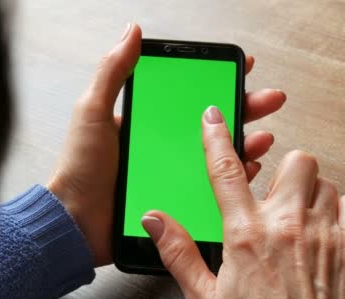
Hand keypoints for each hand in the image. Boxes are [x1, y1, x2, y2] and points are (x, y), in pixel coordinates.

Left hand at [47, 23, 286, 265]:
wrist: (77, 220)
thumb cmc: (80, 167)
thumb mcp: (93, 112)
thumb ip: (112, 72)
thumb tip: (132, 32)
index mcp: (146, 122)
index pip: (187, 96)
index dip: (215, 81)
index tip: (240, 67)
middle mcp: (162, 145)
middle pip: (210, 124)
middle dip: (243, 109)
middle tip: (268, 100)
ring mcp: (171, 173)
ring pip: (217, 154)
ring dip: (244, 143)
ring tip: (262, 137)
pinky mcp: (176, 200)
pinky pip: (211, 187)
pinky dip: (233, 178)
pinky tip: (247, 170)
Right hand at [142, 106, 344, 298]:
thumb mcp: (204, 298)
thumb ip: (178, 252)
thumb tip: (154, 220)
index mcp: (245, 235)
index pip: (226, 170)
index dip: (217, 137)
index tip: (214, 116)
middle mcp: (287, 226)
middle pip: (295, 160)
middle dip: (281, 170)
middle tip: (271, 196)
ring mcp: (324, 235)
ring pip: (323, 180)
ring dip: (307, 192)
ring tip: (295, 218)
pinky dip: (337, 209)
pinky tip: (321, 230)